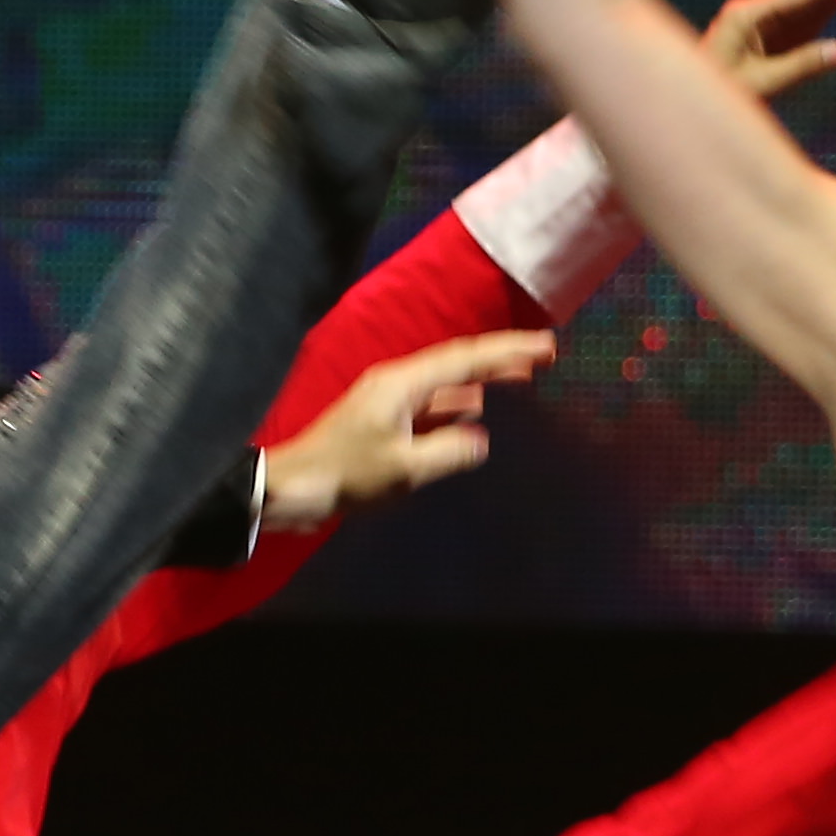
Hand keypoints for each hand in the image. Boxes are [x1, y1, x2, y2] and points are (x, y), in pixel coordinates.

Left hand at [255, 325, 546, 531]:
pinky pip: (430, 405)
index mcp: (402, 384)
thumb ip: (449, 452)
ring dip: (481, 381)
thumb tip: (480, 440)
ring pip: (445, 385)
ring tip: (519, 380)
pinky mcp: (381, 421)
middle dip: (501, 359)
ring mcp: (387, 401)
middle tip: (544, 357)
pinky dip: (456, 406)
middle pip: (458, 364)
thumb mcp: (404, 469)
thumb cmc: (344, 475)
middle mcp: (396, 383)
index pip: (466, 359)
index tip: (546, 346)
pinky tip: (472, 412)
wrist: (289, 488)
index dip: (509, 351)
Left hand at [702, 0, 835, 106]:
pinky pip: (795, 27)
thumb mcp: (760, 85)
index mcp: (746, 15)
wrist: (684, 110)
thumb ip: (799, 67)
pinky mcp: (759, 43)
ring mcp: (755, 28)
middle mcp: (751, 14)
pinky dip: (817, 16)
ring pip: (801, 9)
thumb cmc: (716, 95)